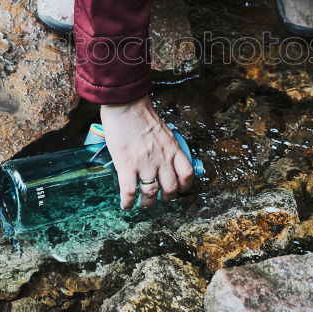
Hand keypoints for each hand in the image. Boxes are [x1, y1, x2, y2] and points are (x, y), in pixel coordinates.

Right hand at [100, 94, 194, 209]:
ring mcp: (145, 164)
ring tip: (143, 204)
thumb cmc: (141, 113)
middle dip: (166, 198)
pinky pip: (129, 191)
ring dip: (147, 203)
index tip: (179, 189)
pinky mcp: (127, 165)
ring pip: (150, 193)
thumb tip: (163, 154)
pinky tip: (126, 206)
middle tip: (160, 198)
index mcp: (173, 149)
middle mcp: (162, 159)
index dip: (184, 186)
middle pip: (170, 188)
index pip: (187, 174)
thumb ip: (166, 145)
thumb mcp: (163, 130)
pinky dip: (128, 202)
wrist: (126, 105)